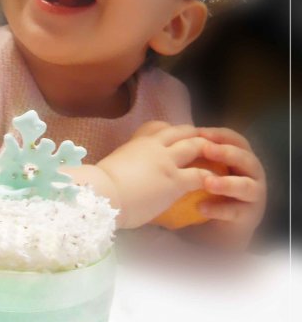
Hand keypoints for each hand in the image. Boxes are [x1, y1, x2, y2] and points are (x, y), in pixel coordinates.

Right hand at [97, 121, 213, 228]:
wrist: (101, 194)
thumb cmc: (100, 186)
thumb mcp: (114, 166)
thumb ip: (126, 165)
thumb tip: (127, 176)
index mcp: (137, 142)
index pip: (159, 127)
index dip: (171, 131)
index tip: (177, 136)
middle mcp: (154, 146)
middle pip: (182, 132)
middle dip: (196, 135)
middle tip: (206, 144)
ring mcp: (167, 161)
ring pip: (195, 146)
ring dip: (209, 150)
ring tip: (220, 158)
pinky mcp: (175, 180)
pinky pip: (200, 175)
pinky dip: (211, 177)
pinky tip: (218, 183)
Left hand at [181, 127, 266, 249]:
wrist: (215, 228)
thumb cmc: (207, 189)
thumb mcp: (202, 168)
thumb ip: (195, 153)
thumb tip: (168, 130)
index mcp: (241, 156)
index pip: (235, 139)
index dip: (219, 135)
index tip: (199, 132)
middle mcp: (252, 173)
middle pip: (245, 158)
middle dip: (226, 153)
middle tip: (206, 150)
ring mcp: (254, 196)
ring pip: (245, 186)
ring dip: (226, 183)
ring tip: (207, 183)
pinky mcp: (249, 217)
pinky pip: (235, 212)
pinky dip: (218, 210)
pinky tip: (201, 208)